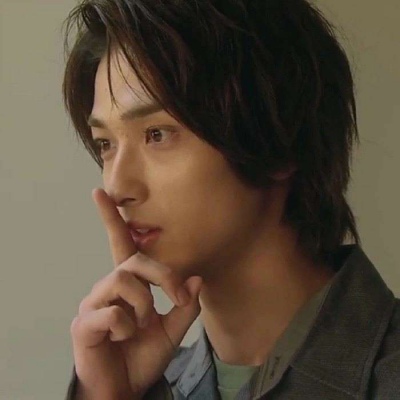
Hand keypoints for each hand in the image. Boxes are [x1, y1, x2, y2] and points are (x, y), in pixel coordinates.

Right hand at [70, 188, 201, 398]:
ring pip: (122, 279)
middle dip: (163, 276)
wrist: (124, 389)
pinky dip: (126, 326)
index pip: (120, 245)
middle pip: (134, 260)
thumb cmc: (143, 356)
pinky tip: (123, 338)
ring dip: (144, 303)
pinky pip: (111, 312)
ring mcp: (94, 304)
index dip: (110, 219)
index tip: (99, 193)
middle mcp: (108, 287)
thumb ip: (185, 306)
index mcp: (128, 285)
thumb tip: (197, 278)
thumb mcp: (173, 331)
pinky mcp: (84, 323)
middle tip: (176, 298)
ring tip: (143, 324)